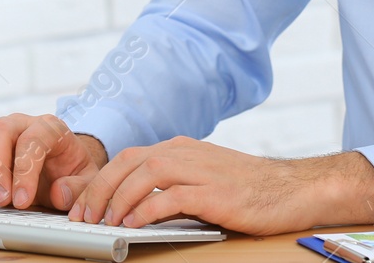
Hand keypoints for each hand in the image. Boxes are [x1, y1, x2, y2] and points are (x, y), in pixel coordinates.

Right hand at [0, 113, 107, 209]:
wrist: (60, 168)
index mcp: (50, 127)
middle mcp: (20, 123)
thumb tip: (59, 193)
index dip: (25, 170)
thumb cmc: (71, 172)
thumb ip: (78, 188)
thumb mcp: (86, 181)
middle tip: (0, 200)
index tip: (22, 200)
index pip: (32, 138)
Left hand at [67, 137, 373, 235]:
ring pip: (143, 175)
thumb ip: (171, 184)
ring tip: (103, 223)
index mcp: (180, 148)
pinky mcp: (213, 192)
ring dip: (117, 200)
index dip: (99, 181)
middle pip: (128, 163)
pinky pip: (169, 196)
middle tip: (82, 217)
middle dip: (98, 190)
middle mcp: (185, 152)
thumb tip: (134, 204)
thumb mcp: (203, 178)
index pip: (127, 158)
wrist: (292, 189)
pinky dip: (146, 209)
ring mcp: (199, 170)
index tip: (81, 205)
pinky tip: (133, 224)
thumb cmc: (248, 190)